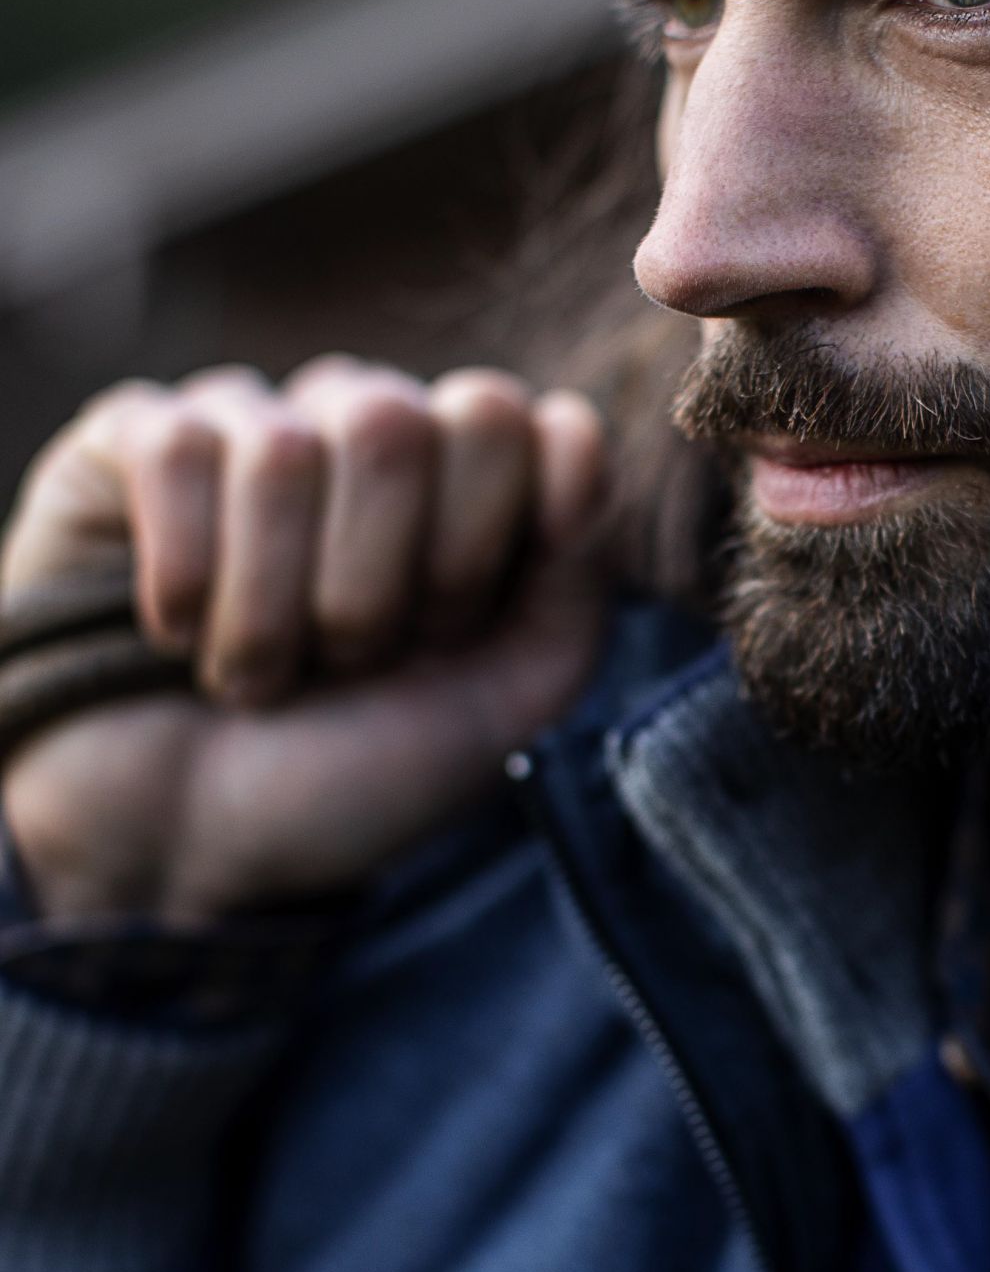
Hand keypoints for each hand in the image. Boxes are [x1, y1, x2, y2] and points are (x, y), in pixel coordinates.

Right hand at [0, 359, 607, 922]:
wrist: (193, 855)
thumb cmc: (355, 774)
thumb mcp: (510, 698)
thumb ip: (580, 567)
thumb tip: (573, 429)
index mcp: (464, 477)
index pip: (504, 416)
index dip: (473, 550)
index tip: (444, 639)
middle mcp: (359, 425)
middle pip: (394, 424)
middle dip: (371, 587)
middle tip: (345, 662)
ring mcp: (246, 422)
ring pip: (283, 451)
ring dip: (272, 611)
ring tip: (259, 673)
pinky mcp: (127, 439)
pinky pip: (173, 452)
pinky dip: (184, 580)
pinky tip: (173, 630)